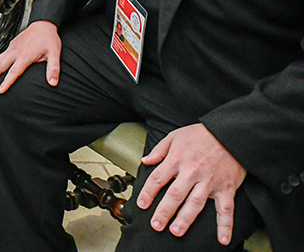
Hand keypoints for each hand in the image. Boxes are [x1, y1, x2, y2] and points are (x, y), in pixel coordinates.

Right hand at [0, 20, 61, 92]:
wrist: (43, 24)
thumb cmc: (48, 38)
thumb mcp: (54, 54)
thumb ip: (53, 69)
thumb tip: (53, 82)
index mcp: (25, 55)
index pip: (14, 72)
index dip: (7, 82)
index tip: (0, 90)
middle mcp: (16, 52)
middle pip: (0, 66)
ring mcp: (11, 48)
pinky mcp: (11, 46)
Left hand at [137, 123, 246, 244]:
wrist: (230, 133)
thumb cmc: (202, 134)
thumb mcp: (175, 136)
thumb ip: (159, 150)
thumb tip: (146, 161)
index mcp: (177, 159)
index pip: (158, 178)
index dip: (148, 193)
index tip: (142, 204)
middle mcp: (192, 172)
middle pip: (174, 195)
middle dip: (164, 211)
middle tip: (156, 225)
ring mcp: (209, 181)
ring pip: (195, 203)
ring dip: (185, 219)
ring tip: (176, 231)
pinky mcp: (226, 188)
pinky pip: (226, 209)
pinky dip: (225, 225)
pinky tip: (223, 239)